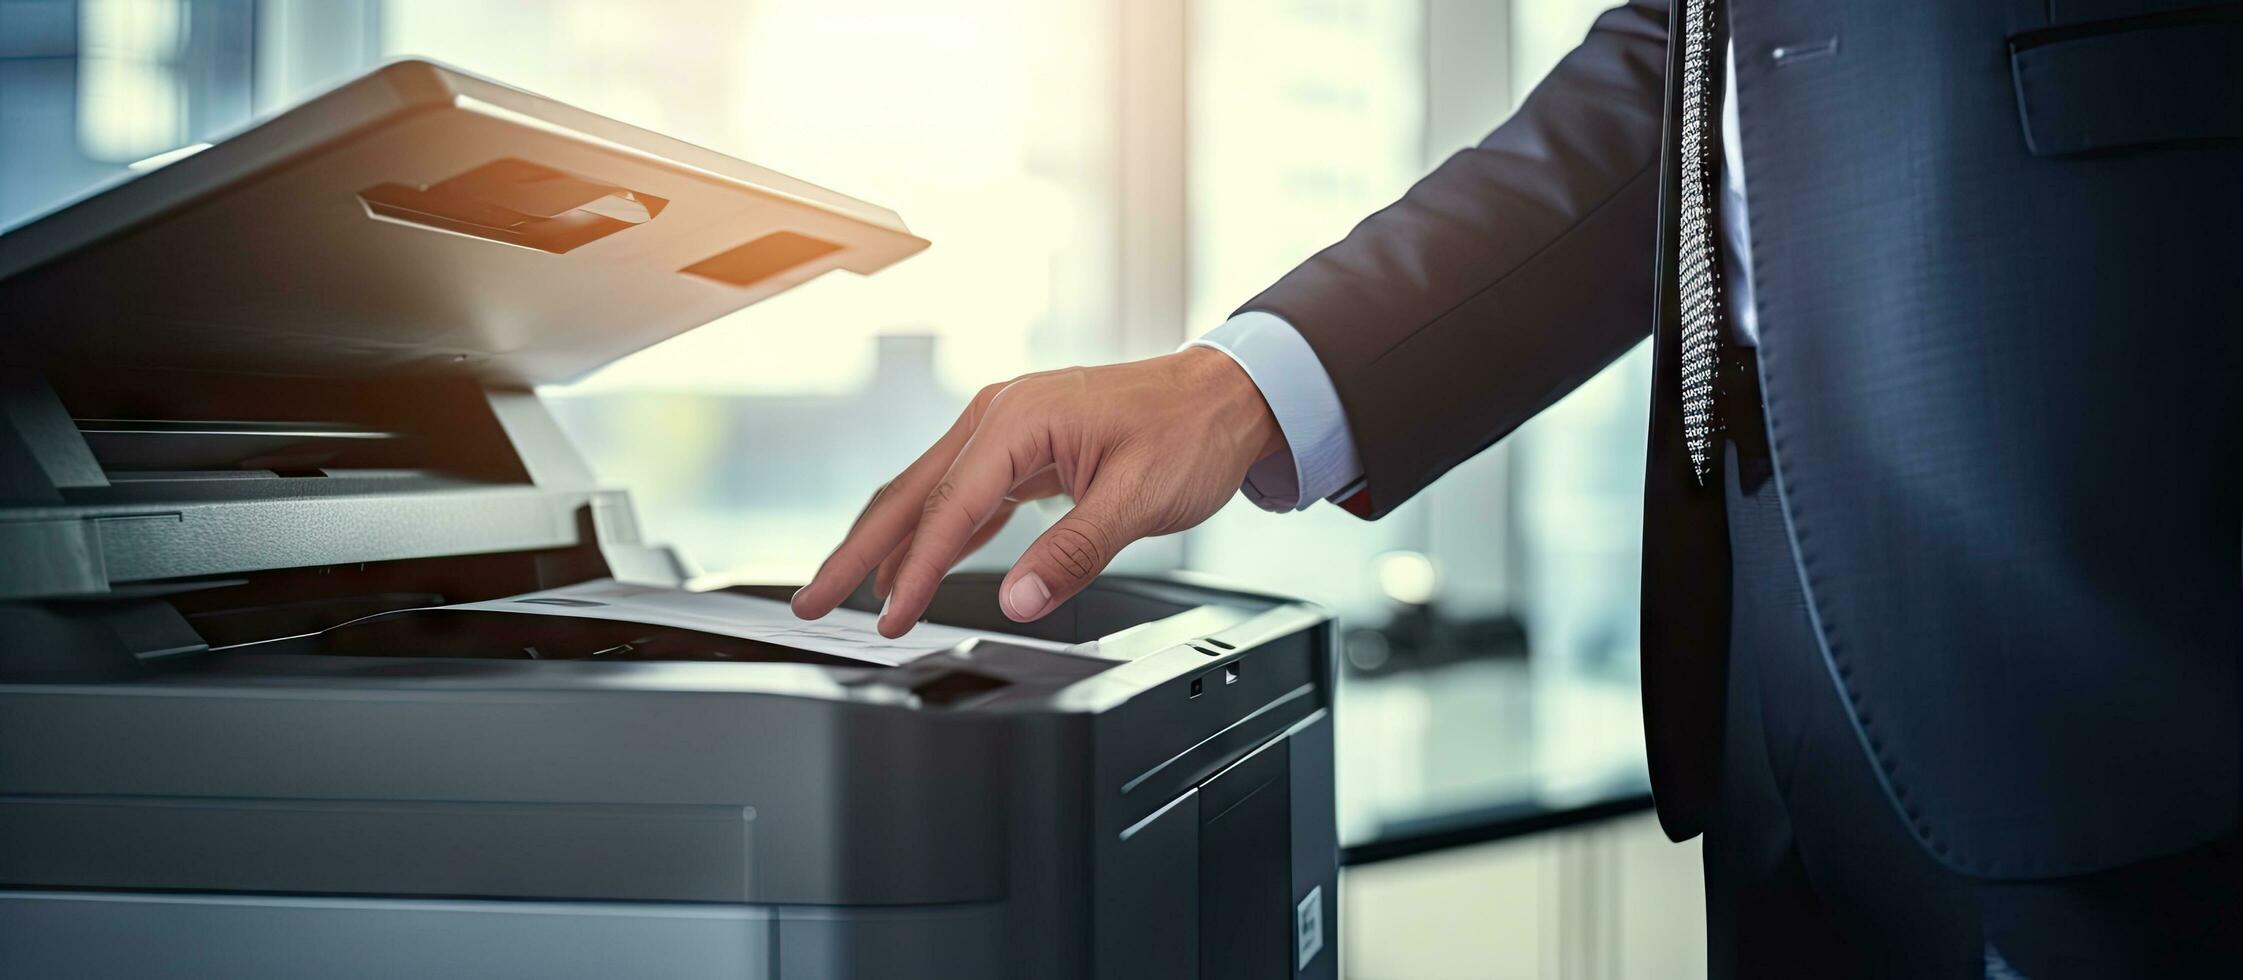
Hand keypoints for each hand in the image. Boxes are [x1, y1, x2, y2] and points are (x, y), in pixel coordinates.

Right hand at [790, 347, 1285, 635]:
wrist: (1226, 395)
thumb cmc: (1189, 432)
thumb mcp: (1138, 499)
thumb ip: (1073, 552)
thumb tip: (1018, 600)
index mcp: (1020, 419)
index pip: (949, 508)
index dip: (914, 572)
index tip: (891, 619)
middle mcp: (999, 414)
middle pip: (911, 493)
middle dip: (857, 553)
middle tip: (813, 602)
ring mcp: (1005, 427)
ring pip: (926, 492)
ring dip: (883, 543)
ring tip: (843, 592)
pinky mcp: (1019, 446)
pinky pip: (958, 493)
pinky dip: (929, 532)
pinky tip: (910, 566)